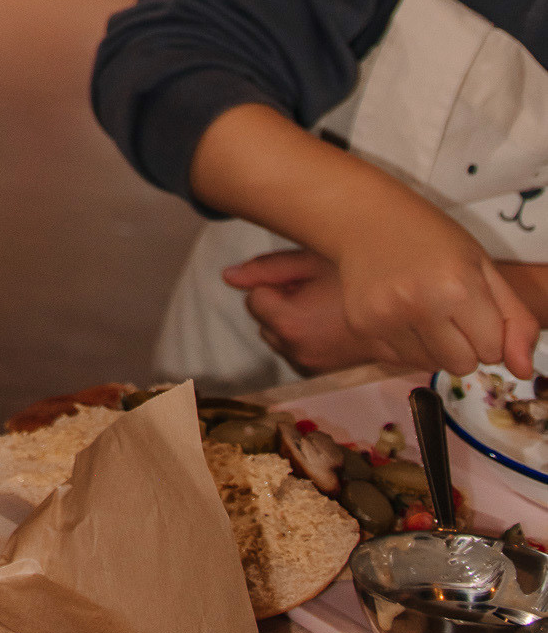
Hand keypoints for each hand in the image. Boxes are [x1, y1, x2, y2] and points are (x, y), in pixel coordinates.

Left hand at [223, 248, 372, 375]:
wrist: (405, 317)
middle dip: (279, 303)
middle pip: (262, 319)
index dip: (275, 285)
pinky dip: (301, 336)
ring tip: (323, 306)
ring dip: (289, 320)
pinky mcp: (318, 370)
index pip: (254, 298)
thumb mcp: (311, 262)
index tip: (301, 281)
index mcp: (289, 322)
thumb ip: (266, 268)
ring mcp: (307, 364)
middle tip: (314, 290)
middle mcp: (294, 350)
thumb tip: (227, 276)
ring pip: (276, 335)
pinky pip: (293, 348)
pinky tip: (327, 323)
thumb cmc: (361, 282)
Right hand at [244, 193, 533, 379]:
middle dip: (462, 344)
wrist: (363, 216)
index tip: (472, 305)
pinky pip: (399, 361)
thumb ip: (515, 319)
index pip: (492, 351)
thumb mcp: (482, 265)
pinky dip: (404, 344)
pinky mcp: (360, 328)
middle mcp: (419, 306)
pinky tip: (396, 311)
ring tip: (419, 307)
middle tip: (446, 307)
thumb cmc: (429, 236)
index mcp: (457, 286)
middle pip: (462, 366)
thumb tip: (524, 371)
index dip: (487, 330)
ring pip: (430, 366)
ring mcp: (385, 319)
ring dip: (432, 346)